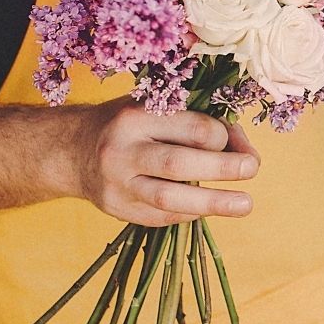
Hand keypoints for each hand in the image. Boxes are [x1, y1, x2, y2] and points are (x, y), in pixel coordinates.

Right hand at [75, 102, 259, 226]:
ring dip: (212, 203)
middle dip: (222, 168)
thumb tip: (242, 147)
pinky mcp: (117, 210)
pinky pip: (161, 217)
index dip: (222, 135)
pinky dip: (189, 213)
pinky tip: (208, 208)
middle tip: (252, 169)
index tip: (234, 140)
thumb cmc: (127, 123)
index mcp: (135, 116)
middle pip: (178, 164)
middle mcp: (122, 151)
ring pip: (168, 199)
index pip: (190, 127)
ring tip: (245, 205)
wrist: (72, 150)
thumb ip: (198, 120)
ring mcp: (117, 185)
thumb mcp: (155, 105)